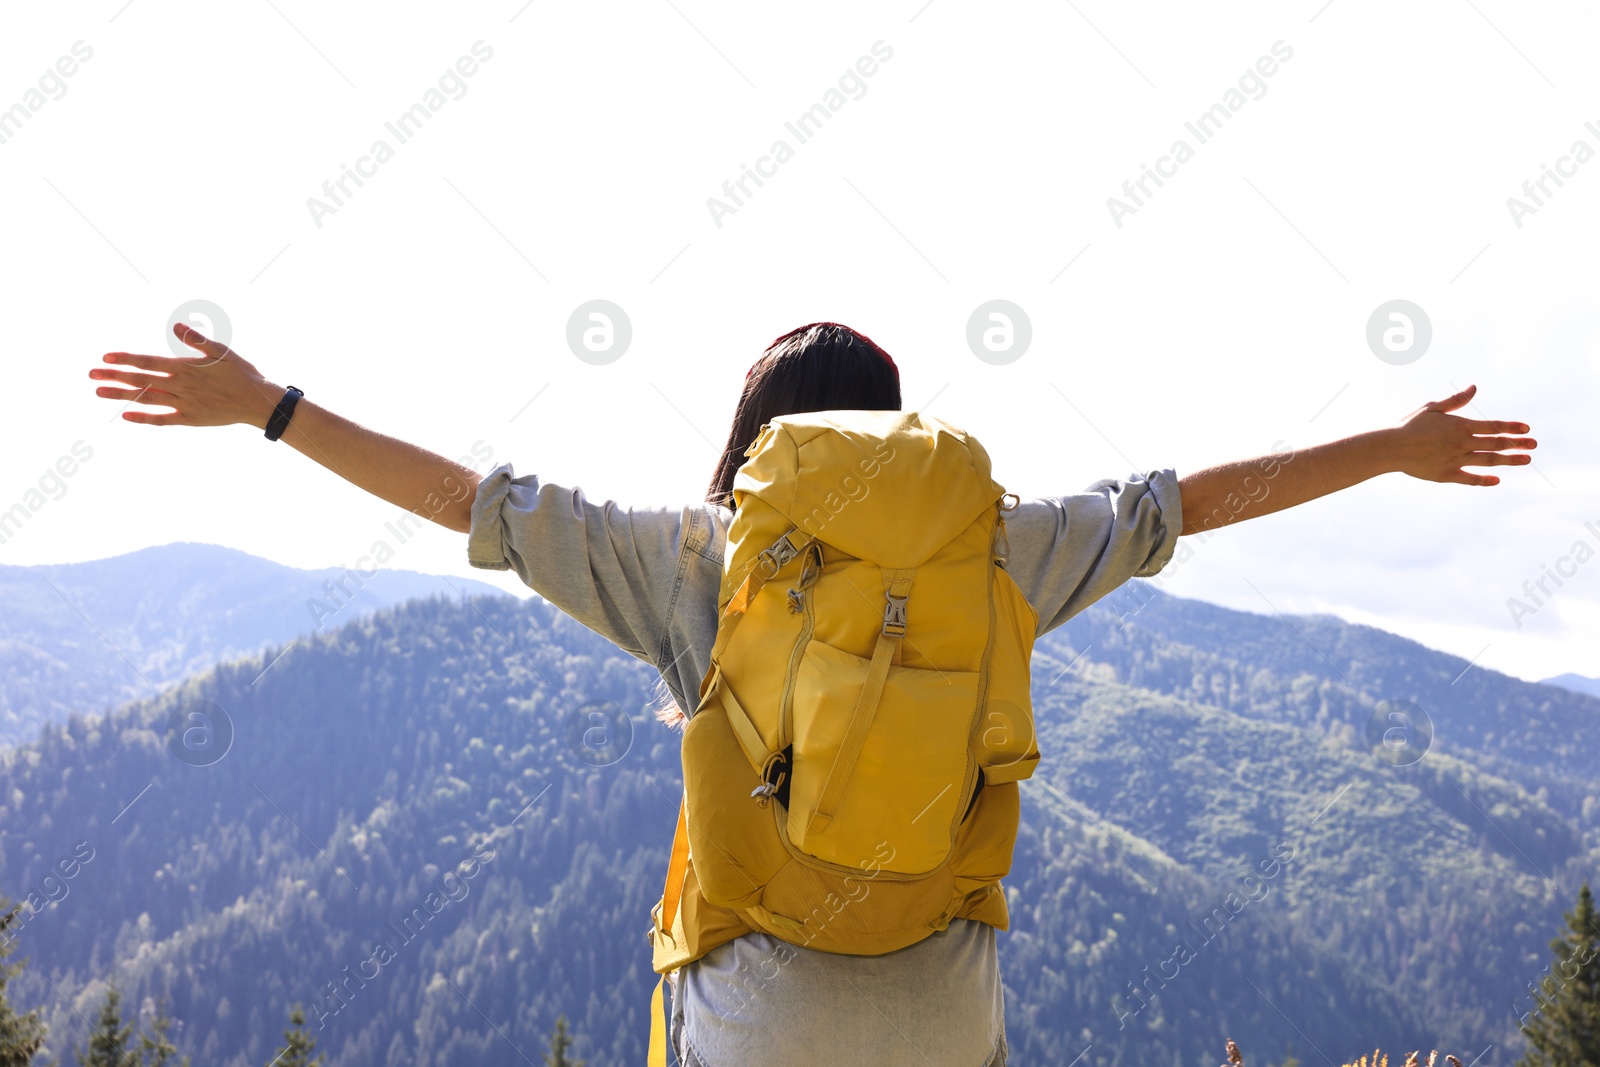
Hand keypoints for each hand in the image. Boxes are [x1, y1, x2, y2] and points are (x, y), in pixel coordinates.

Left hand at [90, 323, 280, 427]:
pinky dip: (144, 418)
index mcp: (186, 368)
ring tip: (100, 392)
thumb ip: (197, 341)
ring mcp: (184, 404)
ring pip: (147, 398)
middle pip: (141, 380)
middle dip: (114, 376)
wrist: (257, 402)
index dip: (126, 359)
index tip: (106, 358)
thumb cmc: (242, 374)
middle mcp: (181, 386)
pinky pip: (162, 419)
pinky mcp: (190, 419)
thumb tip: (177, 326)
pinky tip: (127, 416)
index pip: (148, 362)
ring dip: (121, 395)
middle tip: (92, 375)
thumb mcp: (222, 352)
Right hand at [1392, 384, 1535, 485]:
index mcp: (1459, 426)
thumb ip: (1455, 400)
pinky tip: (1497, 480)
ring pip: (1488, 461)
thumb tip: (1474, 388)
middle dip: (1517, 444)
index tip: (1526, 429)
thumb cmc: (1408, 425)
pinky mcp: (1446, 475)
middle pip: (1496, 444)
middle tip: (1534, 445)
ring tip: (1526, 460)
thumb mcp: (1432, 408)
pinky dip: (1484, 480)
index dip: (1511, 427)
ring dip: (1509, 460)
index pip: (1492, 426)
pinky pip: (1469, 478)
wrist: (1390, 447)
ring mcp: (1455, 460)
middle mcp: (1461, 443)